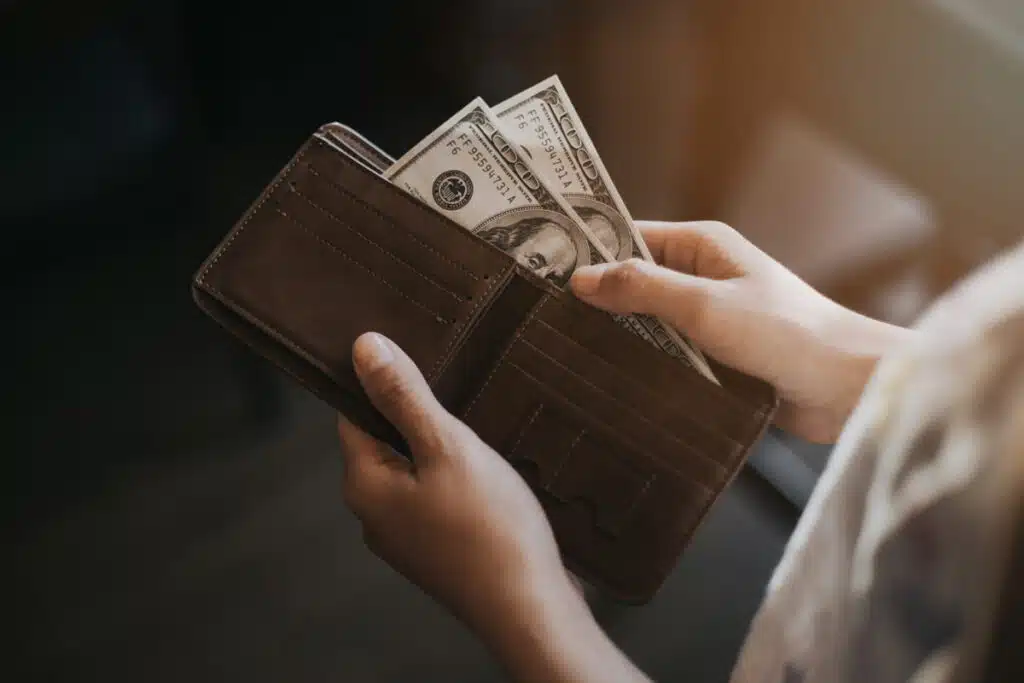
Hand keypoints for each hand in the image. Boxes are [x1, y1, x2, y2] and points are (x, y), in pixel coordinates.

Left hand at [339, 333, 575, 628]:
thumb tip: (363, 347)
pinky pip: (437, 497)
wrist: (530, 607)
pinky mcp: (439, 549)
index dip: (378, 382)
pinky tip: (489, 468)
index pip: (352, 415)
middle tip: (455, 386)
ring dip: (440, 446)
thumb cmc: (489, 528)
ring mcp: (407, 537)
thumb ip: (404, 397)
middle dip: (415, 414)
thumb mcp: (447, 447)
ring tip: (478, 425)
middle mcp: (376, 514)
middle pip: (384, 442)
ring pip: (415, 470)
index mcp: (365, 486)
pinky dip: (457, 477)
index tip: (411, 354)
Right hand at [570, 221, 912, 442]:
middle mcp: (703, 278)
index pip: (631, 238)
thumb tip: (582, 279)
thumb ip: (642, 289)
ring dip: (622, 337)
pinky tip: (611, 380)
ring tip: (568, 352)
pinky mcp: (714, 358)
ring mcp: (708, 320)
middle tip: (547, 318)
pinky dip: (644, 365)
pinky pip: (667, 355)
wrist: (845, 387)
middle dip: (600, 300)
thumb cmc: (786, 333)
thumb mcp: (705, 304)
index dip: (591, 251)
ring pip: (648, 323)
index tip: (546, 269)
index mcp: (703, 247)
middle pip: (635, 282)